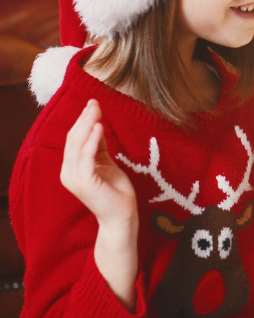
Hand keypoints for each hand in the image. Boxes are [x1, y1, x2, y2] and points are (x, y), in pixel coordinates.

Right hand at [60, 100, 137, 227]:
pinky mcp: (84, 182)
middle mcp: (68, 172)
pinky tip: (100, 127)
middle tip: (95, 102)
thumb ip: (98, 147)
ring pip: (77, 145)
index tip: (93, 104)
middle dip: (84, 119)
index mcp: (72, 168)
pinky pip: (85, 156)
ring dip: (87, 125)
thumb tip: (96, 124)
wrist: (121, 215)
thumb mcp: (105, 163)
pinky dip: (91, 140)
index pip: (74, 139)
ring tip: (97, 110)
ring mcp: (74, 178)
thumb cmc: (115, 191)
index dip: (82, 121)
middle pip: (73, 139)